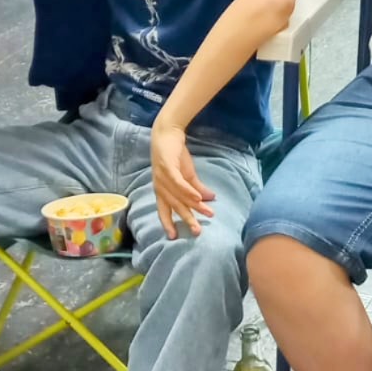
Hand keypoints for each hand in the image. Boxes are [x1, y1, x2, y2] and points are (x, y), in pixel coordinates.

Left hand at [150, 122, 215, 237]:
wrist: (167, 133)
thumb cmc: (174, 155)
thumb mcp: (187, 174)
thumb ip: (197, 188)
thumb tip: (211, 199)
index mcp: (162, 190)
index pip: (164, 210)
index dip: (168, 223)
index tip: (174, 237)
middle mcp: (160, 186)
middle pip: (175, 206)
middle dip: (187, 219)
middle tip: (198, 231)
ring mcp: (162, 176)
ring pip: (179, 196)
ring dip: (194, 206)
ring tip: (208, 213)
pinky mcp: (167, 166)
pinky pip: (178, 182)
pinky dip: (187, 191)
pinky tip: (198, 198)